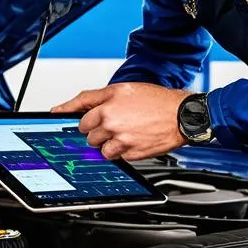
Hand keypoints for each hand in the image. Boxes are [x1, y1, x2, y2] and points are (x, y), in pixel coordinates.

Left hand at [51, 82, 188, 160]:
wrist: (182, 115)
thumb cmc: (157, 100)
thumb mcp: (123, 89)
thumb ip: (92, 98)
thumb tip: (65, 108)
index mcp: (107, 106)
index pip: (81, 119)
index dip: (85, 119)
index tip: (81, 121)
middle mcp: (112, 123)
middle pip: (89, 136)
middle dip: (99, 132)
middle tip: (115, 125)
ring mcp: (122, 140)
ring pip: (102, 150)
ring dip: (110, 144)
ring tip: (126, 133)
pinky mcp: (132, 153)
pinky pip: (118, 157)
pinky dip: (124, 151)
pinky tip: (135, 140)